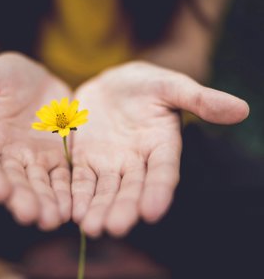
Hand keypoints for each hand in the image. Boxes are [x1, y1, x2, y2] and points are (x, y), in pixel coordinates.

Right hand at [0, 53, 71, 229]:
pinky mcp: (56, 157)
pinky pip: (62, 177)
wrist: (35, 80)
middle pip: (13, 181)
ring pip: (39, 184)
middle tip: (31, 216)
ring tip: (54, 219)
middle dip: (22, 198)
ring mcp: (34, 159)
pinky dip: (66, 192)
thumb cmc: (3, 77)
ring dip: (46, 202)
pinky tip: (72, 207)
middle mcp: (7, 156)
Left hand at [71, 61, 248, 236]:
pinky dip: (77, 195)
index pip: (163, 172)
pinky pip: (81, 180)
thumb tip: (241, 109)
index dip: (159, 190)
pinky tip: (72, 211)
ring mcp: (110, 163)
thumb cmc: (146, 85)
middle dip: (123, 208)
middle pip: (131, 188)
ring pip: (105, 190)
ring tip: (91, 228)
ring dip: (98, 209)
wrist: (112, 85)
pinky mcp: (86, 160)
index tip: (152, 211)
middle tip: (114, 228)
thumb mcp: (171, 86)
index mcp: (161, 146)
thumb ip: (200, 99)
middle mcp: (137, 162)